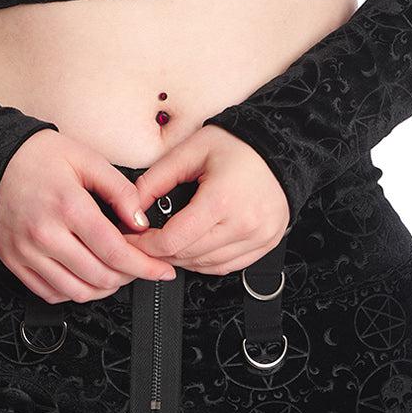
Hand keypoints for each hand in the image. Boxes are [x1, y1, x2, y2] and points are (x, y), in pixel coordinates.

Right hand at [0, 129, 178, 303]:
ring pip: (76, 292)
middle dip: (128, 277)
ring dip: (104, 289)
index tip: (162, 270)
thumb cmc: (39, 157)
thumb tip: (140, 221)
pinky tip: (85, 275)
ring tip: (115, 272)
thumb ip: (120, 190)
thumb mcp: (87, 159)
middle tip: (139, 266)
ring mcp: (26, 252)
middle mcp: (45, 234)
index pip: (115, 251)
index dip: (145, 266)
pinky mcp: (14, 262)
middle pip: (99, 277)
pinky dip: (74, 291)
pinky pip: (50, 293)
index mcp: (68, 206)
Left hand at [127, 126, 291, 275]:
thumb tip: (131, 207)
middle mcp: (243, 224)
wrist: (280, 146)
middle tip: (145, 240)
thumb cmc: (238, 145)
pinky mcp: (266, 244)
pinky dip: (206, 262)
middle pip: (188, 256)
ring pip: (206, 266)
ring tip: (168, 242)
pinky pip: (228, 266)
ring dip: (182, 259)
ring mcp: (258, 237)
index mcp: (221, 200)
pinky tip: (195, 247)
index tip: (133, 238)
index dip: (146, 245)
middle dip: (160, 252)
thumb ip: (156, 179)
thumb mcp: (191, 151)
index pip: (173, 240)